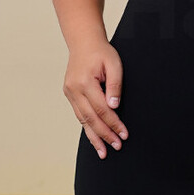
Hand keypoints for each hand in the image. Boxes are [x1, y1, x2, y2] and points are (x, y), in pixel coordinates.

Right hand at [63, 41, 127, 159]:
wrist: (83, 42)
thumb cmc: (101, 52)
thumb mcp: (114, 64)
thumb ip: (115, 85)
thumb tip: (114, 107)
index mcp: (84, 82)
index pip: (102, 109)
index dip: (114, 124)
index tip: (124, 134)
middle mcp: (74, 90)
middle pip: (91, 119)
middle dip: (105, 135)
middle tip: (116, 147)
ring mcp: (69, 93)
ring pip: (82, 120)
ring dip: (94, 137)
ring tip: (103, 152)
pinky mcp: (70, 95)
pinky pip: (79, 115)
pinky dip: (87, 127)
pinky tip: (94, 138)